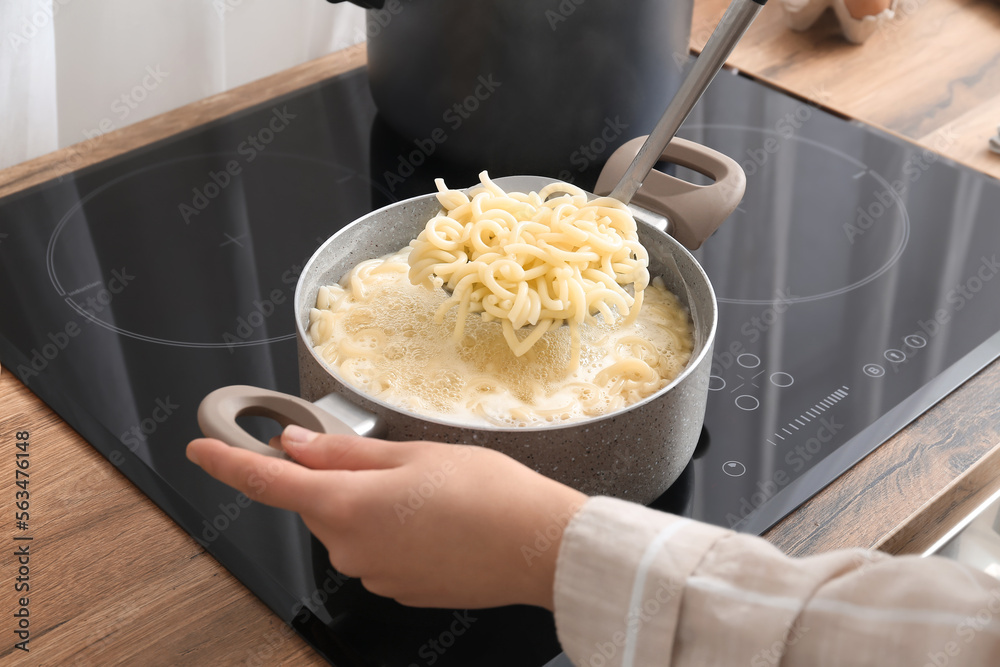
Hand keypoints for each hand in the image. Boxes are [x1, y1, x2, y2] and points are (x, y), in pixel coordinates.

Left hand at [186, 427, 586, 609]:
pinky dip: (395, 533)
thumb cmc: (486, 492)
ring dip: (374, 507)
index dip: (229, 463)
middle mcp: (350, 550)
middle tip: (396, 463)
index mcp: (346, 507)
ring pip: (352, 528)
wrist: (536, 545)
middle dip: (343, 480)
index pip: (268, 484)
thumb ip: (343, 455)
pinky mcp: (399, 589)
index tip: (201, 448)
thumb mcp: (412, 455)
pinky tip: (438, 522)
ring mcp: (374, 575)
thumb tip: (295, 447)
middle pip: (321, 504)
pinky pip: (378, 552)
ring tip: (432, 495)